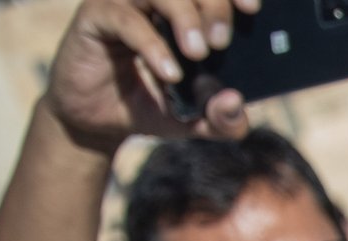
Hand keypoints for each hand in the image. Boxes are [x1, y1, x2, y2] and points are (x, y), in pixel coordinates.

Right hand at [45, 0, 258, 150]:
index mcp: (184, 13)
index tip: (252, 10)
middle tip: (221, 42)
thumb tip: (235, 103)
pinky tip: (169, 73)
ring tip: (198, 53)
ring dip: (185, 16)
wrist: (97, 122)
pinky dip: (152, 45)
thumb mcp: (194, 121)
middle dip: (213, 6)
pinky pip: (126, 20)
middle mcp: (155, 2)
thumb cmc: (149, 106)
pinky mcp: (96, 16)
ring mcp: (124, 4)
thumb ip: (223, 120)